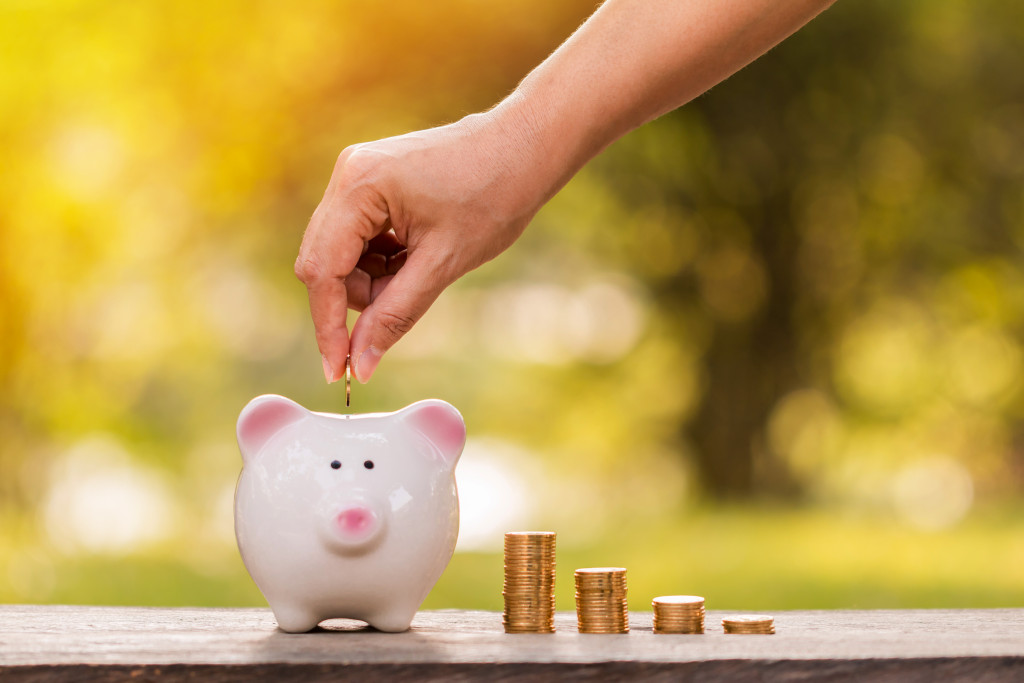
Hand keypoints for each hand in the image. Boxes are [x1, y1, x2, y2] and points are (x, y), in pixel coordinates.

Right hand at [295, 111, 544, 383]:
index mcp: (359, 186)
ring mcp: (357, 175)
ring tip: (421, 274)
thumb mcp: (443, 264)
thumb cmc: (494, 195)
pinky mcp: (371, 182)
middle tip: (398, 311)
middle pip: (324, 262)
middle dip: (357, 299)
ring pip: (341, 255)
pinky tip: (416, 258)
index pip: (322, 270)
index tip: (339, 371)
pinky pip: (358, 239)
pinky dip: (381, 262)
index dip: (329, 326)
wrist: (526, 148)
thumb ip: (395, 315)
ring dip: (373, 281)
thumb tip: (361, 364)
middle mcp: (348, 175)